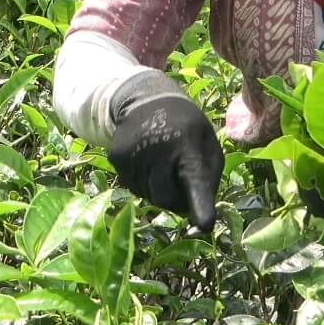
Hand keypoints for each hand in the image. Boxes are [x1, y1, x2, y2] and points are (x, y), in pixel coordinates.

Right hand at [107, 71, 221, 232]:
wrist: (146, 100)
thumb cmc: (186, 128)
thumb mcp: (207, 145)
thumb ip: (207, 180)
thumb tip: (199, 219)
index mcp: (188, 146)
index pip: (195, 179)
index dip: (200, 205)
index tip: (205, 224)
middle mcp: (158, 150)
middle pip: (166, 199)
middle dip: (175, 198)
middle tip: (179, 179)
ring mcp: (133, 154)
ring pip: (148, 197)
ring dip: (158, 190)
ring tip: (162, 164)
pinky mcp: (116, 158)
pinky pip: (133, 188)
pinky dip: (142, 183)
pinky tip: (146, 162)